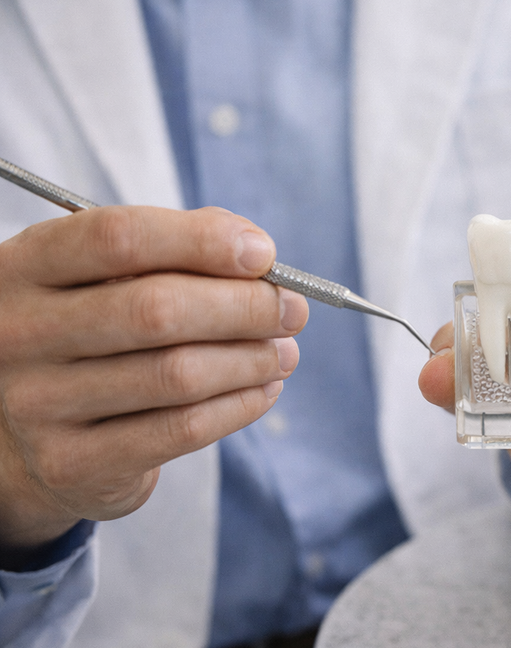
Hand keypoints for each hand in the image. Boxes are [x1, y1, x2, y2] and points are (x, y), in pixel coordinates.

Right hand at [0, 206, 306, 554]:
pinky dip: (240, 404)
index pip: (118, 238)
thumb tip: (254, 250)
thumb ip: (178, 248)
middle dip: (245, 307)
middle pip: (156, 310)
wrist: (30, 432)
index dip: (202, 242)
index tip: (263, 254)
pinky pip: (182, 429)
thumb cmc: (93, 332)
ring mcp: (36, 403)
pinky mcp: (72, 462)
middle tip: (292, 310)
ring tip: (284, 352)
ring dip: (252, 359)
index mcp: (25, 267)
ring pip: (179, 374)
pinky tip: (263, 388)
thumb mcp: (109, 276)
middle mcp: (18, 333)